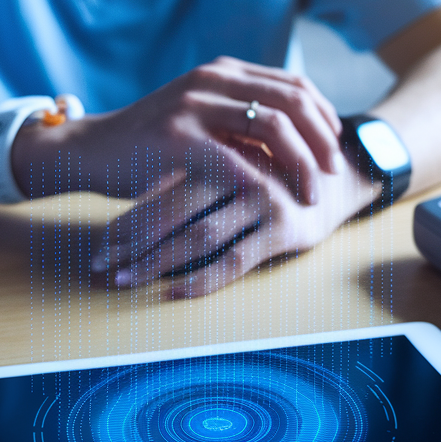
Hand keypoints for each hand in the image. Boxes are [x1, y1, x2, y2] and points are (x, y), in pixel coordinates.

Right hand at [42, 56, 345, 204]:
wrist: (91, 154)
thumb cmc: (150, 148)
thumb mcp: (200, 121)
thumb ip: (238, 121)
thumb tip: (294, 140)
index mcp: (222, 72)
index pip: (293, 84)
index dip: (323, 116)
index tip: (335, 147)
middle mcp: (211, 80)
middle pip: (291, 102)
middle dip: (322, 139)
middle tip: (334, 172)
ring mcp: (193, 106)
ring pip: (271, 127)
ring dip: (300, 162)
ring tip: (312, 193)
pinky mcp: (176, 138)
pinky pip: (236, 160)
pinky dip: (263, 183)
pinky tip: (276, 203)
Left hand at [92, 147, 379, 297]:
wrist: (342, 174)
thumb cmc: (274, 172)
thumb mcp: (235, 161)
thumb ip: (194, 177)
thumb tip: (133, 218)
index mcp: (220, 149)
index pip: (161, 187)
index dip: (127, 217)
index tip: (98, 245)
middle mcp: (239, 172)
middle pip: (173, 210)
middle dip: (131, 241)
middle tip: (100, 264)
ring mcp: (263, 200)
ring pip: (198, 236)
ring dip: (156, 262)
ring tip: (125, 279)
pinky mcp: (285, 228)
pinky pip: (233, 260)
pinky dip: (200, 279)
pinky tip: (172, 292)